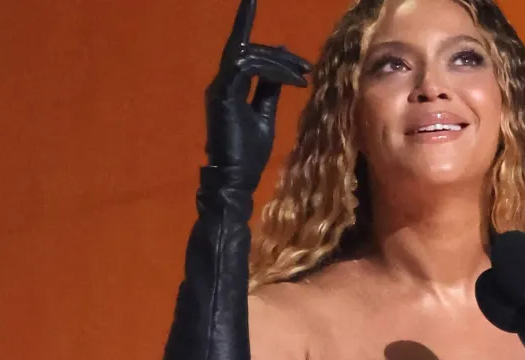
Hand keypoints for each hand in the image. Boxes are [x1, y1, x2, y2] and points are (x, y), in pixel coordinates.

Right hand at [204, 0, 310, 184]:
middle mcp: (221, 82)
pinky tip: (294, 80)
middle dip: (279, 54)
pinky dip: (272, 70)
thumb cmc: (249, 152)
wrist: (235, 178)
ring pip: (248, 56)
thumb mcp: (264, 114)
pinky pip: (246, 69)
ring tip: (303, 74)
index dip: (244, 24)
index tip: (250, 0)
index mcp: (230, 85)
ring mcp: (219, 87)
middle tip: (305, 66)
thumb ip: (268, 89)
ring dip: (279, 62)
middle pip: (248, 51)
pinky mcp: (223, 96)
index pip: (240, 50)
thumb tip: (280, 68)